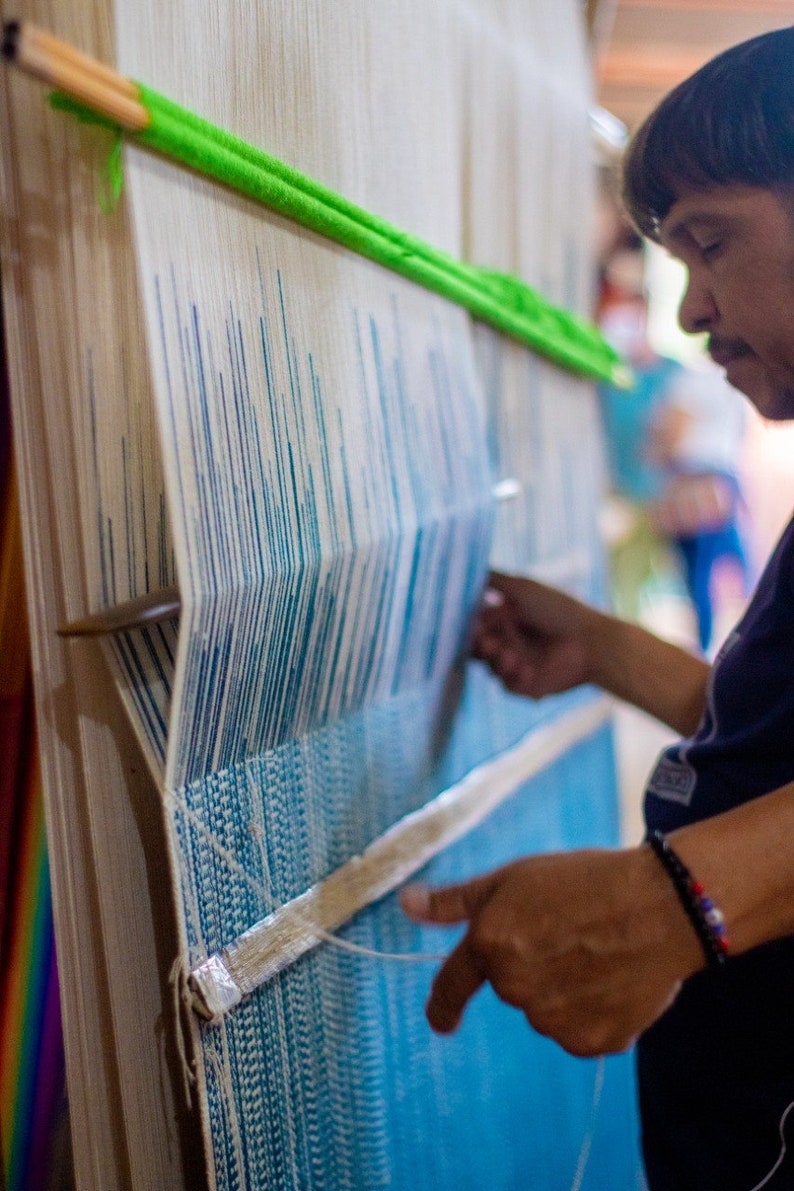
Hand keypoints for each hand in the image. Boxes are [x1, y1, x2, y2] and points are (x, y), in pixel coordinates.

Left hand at [401, 847, 702, 1056]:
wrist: (662, 906)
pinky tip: (614, 978)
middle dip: (529, 963)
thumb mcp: (513, 877)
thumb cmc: (586, 881)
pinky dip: (592, 1010)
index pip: (451, 985)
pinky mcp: (593, 1041)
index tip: (440, 1020)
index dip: (442, 1006)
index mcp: (490, 946)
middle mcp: (516, 990)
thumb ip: (455, 901)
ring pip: (546, 1009)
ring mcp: (555, 1020)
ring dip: (562, 988)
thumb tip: (406, 904)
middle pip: (510, 987)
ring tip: (598, 949)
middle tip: (567, 931)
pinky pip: (580, 1030)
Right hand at [472, 572, 597, 698]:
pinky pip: (507, 685)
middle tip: (486, 643)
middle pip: (478, 649)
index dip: (469, 627)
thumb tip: (468, 568)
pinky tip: (526, 669)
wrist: (592, 641)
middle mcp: (507, 642)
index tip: (472, 625)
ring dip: (496, 661)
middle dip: (478, 646)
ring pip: (490, 667)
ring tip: (509, 655)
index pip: (475, 626)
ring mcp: (516, 665)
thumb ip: (494, 579)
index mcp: (504, 620)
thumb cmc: (559, 610)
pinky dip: (513, 677)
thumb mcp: (524, 588)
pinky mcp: (526, 685)